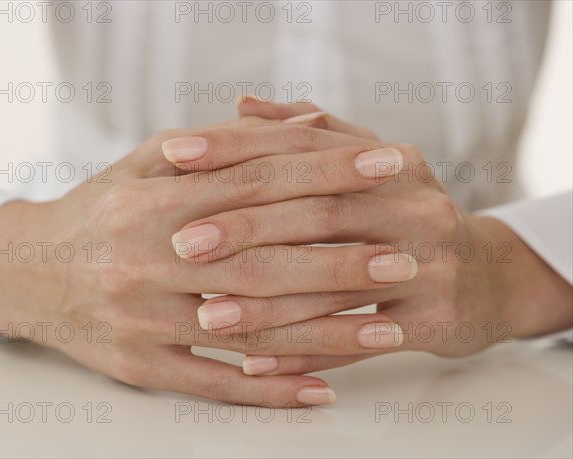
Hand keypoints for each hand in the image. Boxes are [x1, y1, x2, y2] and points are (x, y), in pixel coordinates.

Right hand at [0, 116, 414, 405]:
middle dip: (341, 259)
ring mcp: (147, 320)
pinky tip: (323, 390)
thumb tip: (307, 123)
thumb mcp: (149, 162)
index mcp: (157, 201)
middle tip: (406, 259)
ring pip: (250, 330)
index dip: (327, 172)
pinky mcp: (142, 365)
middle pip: (264, 260)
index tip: (386, 167)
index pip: (259, 181)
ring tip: (388, 329)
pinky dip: (271, 391)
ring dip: (326, 334)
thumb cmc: (102, 209)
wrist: (28, 270)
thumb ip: (227, 145)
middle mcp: (152, 261)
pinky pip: (214, 384)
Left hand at [165, 99, 571, 376]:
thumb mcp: (371, 167)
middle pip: (320, 213)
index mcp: (392, 161)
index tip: (176, 153)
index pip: (305, 145)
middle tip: (182, 245)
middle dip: (247, 228)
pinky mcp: (435, 320)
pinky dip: (305, 352)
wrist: (485, 277)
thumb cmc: (407, 217)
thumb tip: (242, 105)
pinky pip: (356, 342)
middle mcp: (416, 206)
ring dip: (268, 304)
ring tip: (207, 315)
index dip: (239, 147)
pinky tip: (256, 364)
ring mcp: (431, 265)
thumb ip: (311, 133)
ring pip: (335, 285)